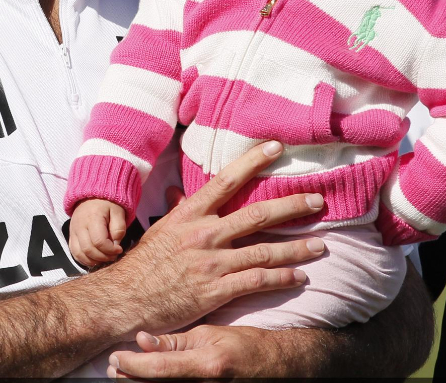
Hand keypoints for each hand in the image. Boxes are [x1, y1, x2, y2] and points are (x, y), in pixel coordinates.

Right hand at [70, 199, 127, 266]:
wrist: (92, 195)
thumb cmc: (108, 204)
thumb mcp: (118, 211)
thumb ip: (119, 227)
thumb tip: (116, 244)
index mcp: (93, 217)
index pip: (99, 241)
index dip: (110, 250)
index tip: (119, 249)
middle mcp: (80, 225)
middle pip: (88, 249)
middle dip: (103, 257)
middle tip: (114, 255)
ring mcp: (73, 231)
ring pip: (79, 253)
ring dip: (93, 260)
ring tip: (105, 258)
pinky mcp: (71, 235)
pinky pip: (74, 253)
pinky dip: (84, 260)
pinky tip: (95, 259)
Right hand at [96, 140, 325, 339]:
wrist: (125, 299)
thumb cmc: (143, 264)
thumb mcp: (160, 230)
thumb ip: (178, 211)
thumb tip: (179, 192)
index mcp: (190, 214)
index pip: (226, 180)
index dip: (253, 161)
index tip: (276, 147)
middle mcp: (204, 234)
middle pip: (257, 215)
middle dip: (292, 206)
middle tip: (318, 200)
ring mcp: (212, 263)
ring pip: (265, 250)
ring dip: (297, 248)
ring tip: (320, 245)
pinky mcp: (216, 290)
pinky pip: (257, 281)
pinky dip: (282, 278)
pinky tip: (299, 276)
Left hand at [107, 325, 276, 379]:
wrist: (277, 367)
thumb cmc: (244, 345)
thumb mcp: (210, 334)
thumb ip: (176, 341)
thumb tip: (142, 339)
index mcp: (206, 365)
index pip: (158, 368)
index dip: (132, 364)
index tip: (116, 356)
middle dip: (130, 379)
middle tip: (115, 367)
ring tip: (125, 374)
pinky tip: (148, 380)